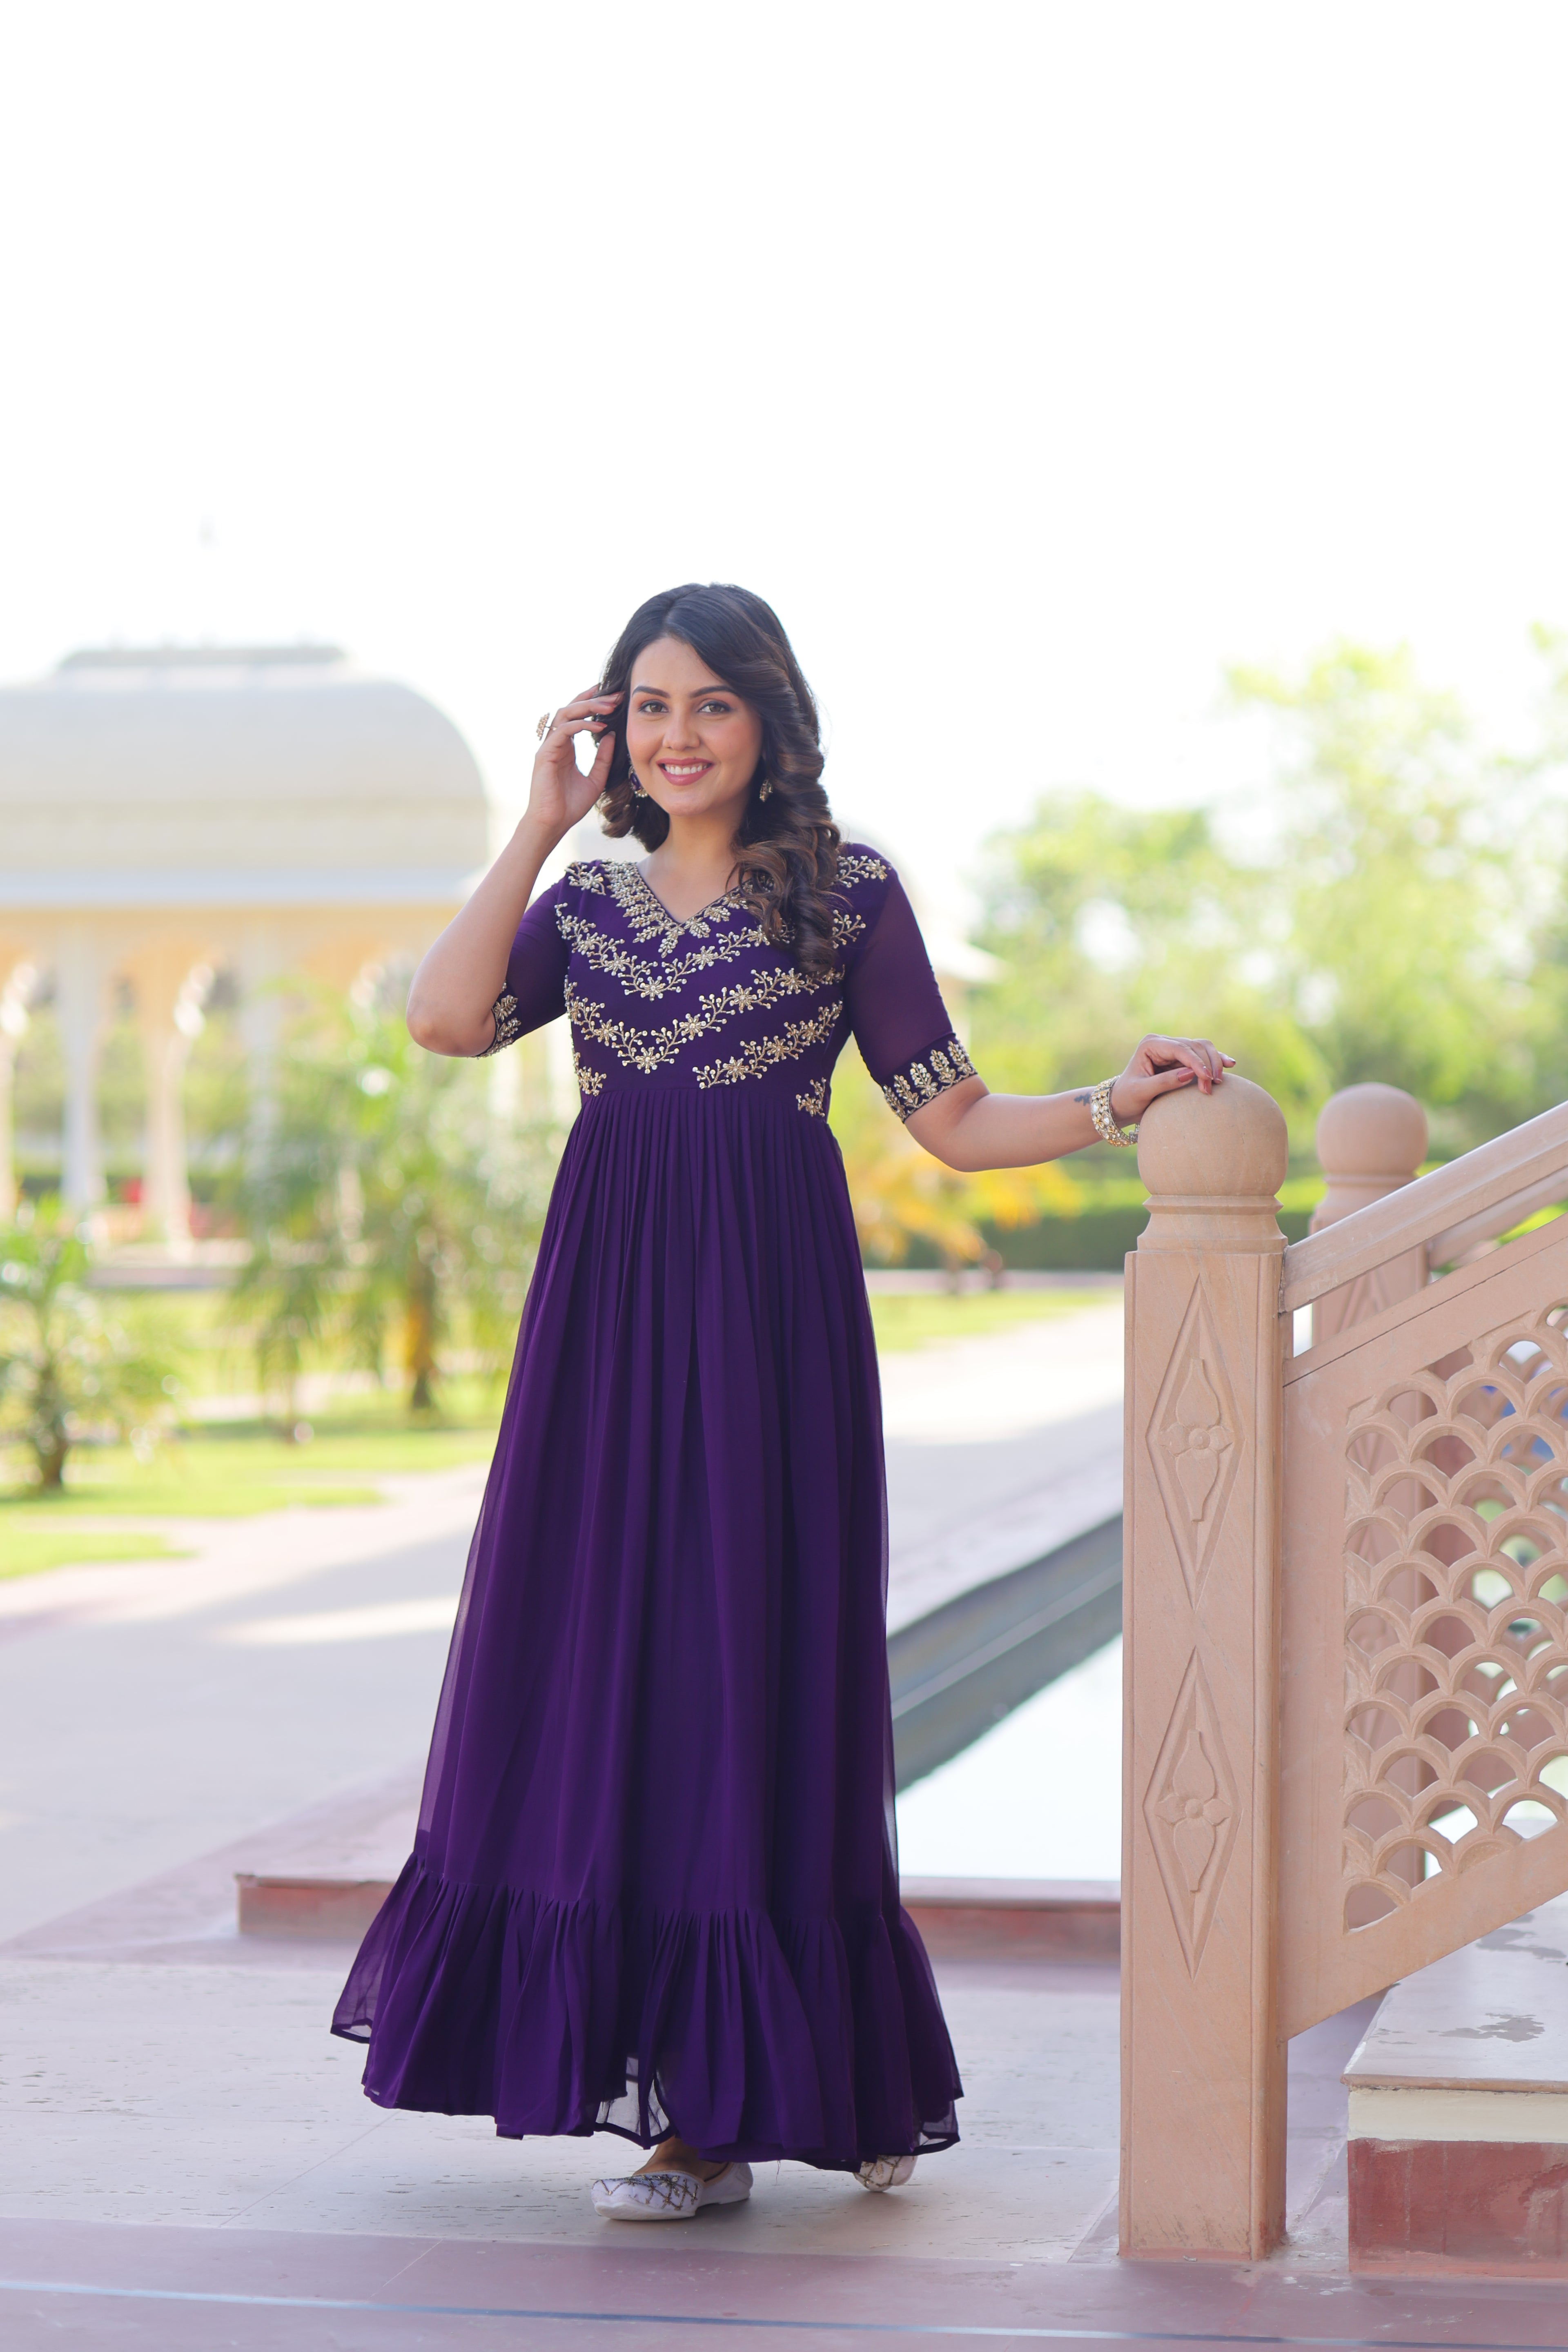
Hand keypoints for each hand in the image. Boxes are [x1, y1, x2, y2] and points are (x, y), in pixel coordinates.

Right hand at [521, 685, 622, 845]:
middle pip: (571, 710)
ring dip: (588, 707)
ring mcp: (548, 747)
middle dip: (594, 699)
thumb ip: (604, 758)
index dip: (592, 703)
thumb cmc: (571, 805)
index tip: (613, 696)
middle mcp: (555, 743)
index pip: (577, 717)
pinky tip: (600, 727)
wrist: (553, 824)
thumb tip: (612, 734)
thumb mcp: (596, 779)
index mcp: (565, 747)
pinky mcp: (545, 754)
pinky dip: (581, 726)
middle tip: (616, 696)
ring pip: (565, 715)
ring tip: (609, 706)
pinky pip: (563, 731)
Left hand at [1109, 1035, 1233, 1124]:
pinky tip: (1230, 1064)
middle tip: (1212, 1087)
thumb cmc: (1128, 1097)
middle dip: (1206, 1065)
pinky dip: (1216, 1060)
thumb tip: (1190, 1074)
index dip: (1196, 1062)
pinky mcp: (1182, 1058)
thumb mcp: (1142, 1092)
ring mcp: (1173, 1048)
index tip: (1207, 1078)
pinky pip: (1203, 1055)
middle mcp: (1163, 1042)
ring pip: (1202, 1047)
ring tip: (1219, 1081)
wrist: (1122, 1103)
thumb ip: (1164, 1082)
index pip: (1179, 1048)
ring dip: (1214, 1063)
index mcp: (1150, 1044)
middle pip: (1194, 1045)